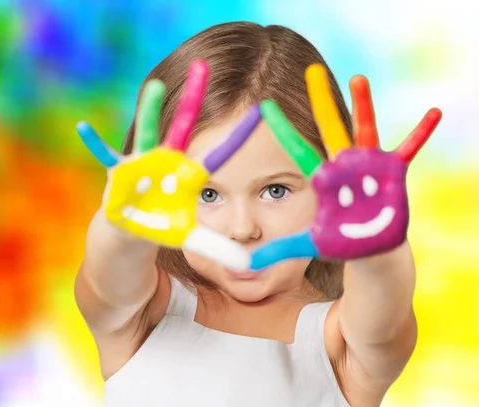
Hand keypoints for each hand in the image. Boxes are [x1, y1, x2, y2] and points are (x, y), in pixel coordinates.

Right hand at [76, 61, 261, 270]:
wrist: (131, 231)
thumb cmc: (162, 227)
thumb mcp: (192, 239)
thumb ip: (219, 248)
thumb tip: (249, 265)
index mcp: (188, 175)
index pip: (218, 154)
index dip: (237, 137)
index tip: (261, 110)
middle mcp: (167, 161)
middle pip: (183, 126)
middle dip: (192, 98)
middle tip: (204, 65)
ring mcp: (142, 164)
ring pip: (147, 133)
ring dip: (150, 111)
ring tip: (156, 87)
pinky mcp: (119, 175)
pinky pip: (105, 157)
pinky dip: (95, 143)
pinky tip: (83, 126)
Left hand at [251, 64, 441, 269]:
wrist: (369, 248)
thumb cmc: (338, 242)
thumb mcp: (307, 244)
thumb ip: (277, 250)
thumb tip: (244, 265)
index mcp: (322, 180)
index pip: (297, 151)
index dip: (283, 131)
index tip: (264, 107)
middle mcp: (343, 166)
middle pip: (329, 129)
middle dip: (320, 101)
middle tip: (310, 71)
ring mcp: (368, 166)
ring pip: (364, 130)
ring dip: (363, 106)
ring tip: (357, 78)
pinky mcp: (392, 173)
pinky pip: (409, 149)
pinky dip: (421, 133)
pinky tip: (434, 113)